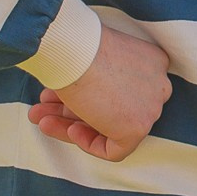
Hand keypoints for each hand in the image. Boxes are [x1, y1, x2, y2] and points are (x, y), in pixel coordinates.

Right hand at [30, 25, 172, 160]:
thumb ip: (92, 81)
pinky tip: (70, 129)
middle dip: (72, 108)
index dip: (87, 94)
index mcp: (151, 62)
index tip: (62, 93)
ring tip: (38, 117)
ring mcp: (151, 107)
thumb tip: (76, 97)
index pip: (120, 88)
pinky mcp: (139, 127)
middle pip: (113, 107)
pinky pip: (115, 149)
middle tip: (44, 106)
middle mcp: (158, 84)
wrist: (76, 51)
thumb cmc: (78, 46)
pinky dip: (89, 143)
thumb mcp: (90, 59)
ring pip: (110, 126)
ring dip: (69, 123)